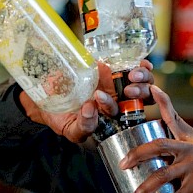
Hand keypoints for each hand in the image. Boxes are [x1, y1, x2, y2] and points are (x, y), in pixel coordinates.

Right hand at [19, 59, 154, 142]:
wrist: (49, 94)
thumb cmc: (62, 117)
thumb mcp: (71, 128)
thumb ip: (84, 126)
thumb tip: (91, 109)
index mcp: (115, 117)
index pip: (130, 116)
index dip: (127, 110)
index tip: (103, 98)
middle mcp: (121, 101)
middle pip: (143, 98)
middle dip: (140, 92)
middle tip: (127, 90)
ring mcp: (119, 83)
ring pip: (143, 82)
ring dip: (142, 78)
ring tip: (131, 75)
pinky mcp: (115, 67)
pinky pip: (136, 67)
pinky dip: (143, 66)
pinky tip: (142, 63)